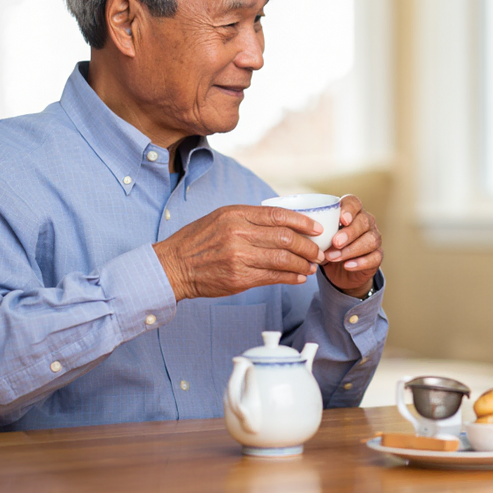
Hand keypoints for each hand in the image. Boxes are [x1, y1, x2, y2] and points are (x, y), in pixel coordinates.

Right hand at [154, 205, 324, 301]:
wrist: (173, 266)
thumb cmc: (198, 241)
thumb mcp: (221, 217)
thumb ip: (249, 218)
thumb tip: (283, 221)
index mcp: (236, 214)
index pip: (278, 215)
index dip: (302, 222)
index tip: (317, 229)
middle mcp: (238, 233)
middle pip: (285, 238)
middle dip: (308, 246)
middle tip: (318, 252)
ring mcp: (239, 257)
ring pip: (283, 259)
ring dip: (303, 263)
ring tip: (311, 266)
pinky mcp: (239, 278)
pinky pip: (273, 277)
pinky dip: (290, 277)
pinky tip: (298, 277)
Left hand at [320, 195, 382, 297]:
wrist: (340, 272)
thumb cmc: (328, 248)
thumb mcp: (319, 238)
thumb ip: (313, 230)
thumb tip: (296, 226)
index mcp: (352, 212)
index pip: (354, 202)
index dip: (349, 209)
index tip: (341, 219)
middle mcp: (366, 222)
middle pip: (363, 221)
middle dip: (349, 232)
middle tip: (335, 242)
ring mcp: (374, 238)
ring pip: (370, 240)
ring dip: (351, 249)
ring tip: (334, 257)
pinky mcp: (377, 256)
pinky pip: (374, 257)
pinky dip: (360, 262)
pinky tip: (348, 265)